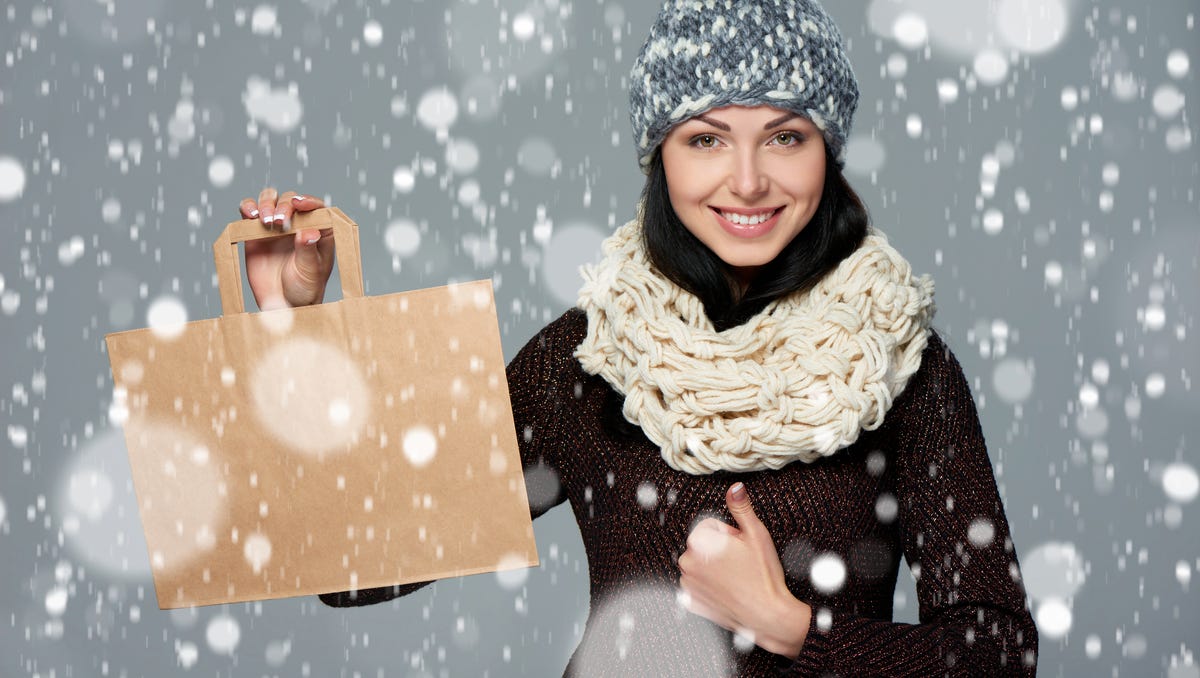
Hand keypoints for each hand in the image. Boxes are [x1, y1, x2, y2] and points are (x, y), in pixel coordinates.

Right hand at [237, 187, 334, 308]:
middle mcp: (299, 223)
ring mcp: (277, 225)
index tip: (299, 204)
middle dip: (285, 206)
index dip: (308, 201)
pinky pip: (249, 212)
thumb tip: (309, 233)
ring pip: (271, 200)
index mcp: (320, 230)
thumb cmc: (305, 289)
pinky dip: (248, 207)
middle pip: (291, 200)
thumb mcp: (310, 272)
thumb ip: (308, 252)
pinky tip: (249, 215)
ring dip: (267, 203)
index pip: (317, 207)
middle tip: (280, 222)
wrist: (283, 304)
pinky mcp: (256, 231)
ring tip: (265, 220)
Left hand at [677, 482, 811, 658]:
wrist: (767, 615)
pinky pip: (697, 585)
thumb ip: (741, 507)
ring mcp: (687, 583)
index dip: (729, 534)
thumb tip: (734, 487)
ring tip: (736, 577)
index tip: (741, 546)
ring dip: (713, 567)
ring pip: (699, 564)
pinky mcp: (691, 601)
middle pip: (702, 544)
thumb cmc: (763, 575)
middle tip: (741, 562)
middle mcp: (687, 562)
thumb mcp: (756, 534)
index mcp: (699, 542)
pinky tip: (728, 590)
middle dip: (719, 549)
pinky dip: (709, 585)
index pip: (709, 526)